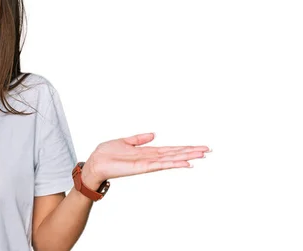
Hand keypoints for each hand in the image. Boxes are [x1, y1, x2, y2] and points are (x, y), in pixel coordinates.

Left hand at [81, 133, 209, 188]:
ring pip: (171, 159)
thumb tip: (153, 134)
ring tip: (201, 155)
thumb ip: (139, 139)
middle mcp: (150, 158)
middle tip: (208, 150)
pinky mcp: (142, 167)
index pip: (169, 150)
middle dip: (191, 152)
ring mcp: (147, 163)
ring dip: (186, 157)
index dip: (184, 148)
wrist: (95, 163)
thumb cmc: (106, 154)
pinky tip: (185, 163)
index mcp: (147, 152)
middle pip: (174, 154)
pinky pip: (161, 165)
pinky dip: (173, 164)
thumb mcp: (124, 141)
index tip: (198, 147)